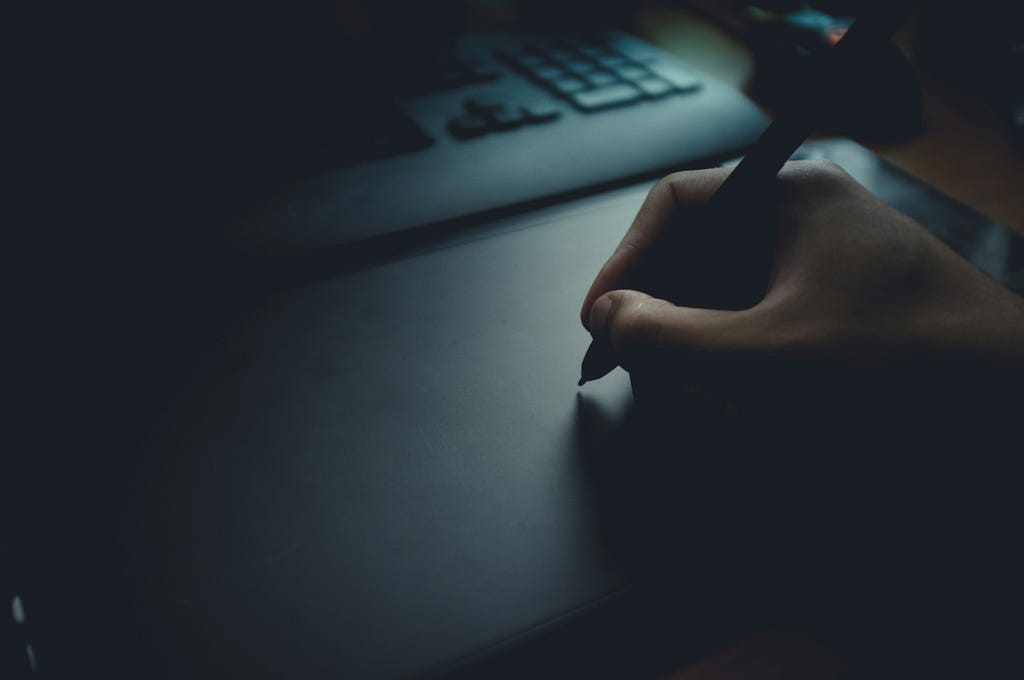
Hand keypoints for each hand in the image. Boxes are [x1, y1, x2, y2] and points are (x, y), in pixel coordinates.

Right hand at [580, 160, 1023, 399]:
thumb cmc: (905, 364)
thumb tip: (608, 319)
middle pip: (692, 258)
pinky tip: (743, 413)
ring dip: (700, 358)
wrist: (1010, 405)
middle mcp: (801, 222)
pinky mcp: (830, 316)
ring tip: (706, 405)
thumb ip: (674, 339)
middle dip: (664, 323)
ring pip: (719, 304)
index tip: (601, 318)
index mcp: (788, 197)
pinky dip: (735, 373)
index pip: (674, 205)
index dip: (625, 260)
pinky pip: (754, 333)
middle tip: (648, 373)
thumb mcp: (771, 355)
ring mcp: (817, 270)